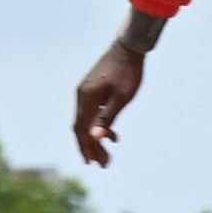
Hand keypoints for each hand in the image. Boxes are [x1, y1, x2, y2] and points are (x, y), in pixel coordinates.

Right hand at [74, 44, 145, 167]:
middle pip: (82, 127)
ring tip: (108, 155)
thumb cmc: (128, 72)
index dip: (86, 147)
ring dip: (97, 138)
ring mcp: (87, 91)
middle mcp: (82, 95)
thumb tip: (95, 137)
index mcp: (86, 98)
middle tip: (104, 165)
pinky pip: (93, 113)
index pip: (81, 129)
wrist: (129, 47)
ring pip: (88, 121)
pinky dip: (100, 126)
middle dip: (92, 147)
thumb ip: (107, 118)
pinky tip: (113, 135)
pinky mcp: (94, 89)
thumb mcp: (121, 98)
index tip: (93, 163)